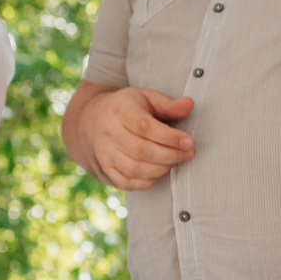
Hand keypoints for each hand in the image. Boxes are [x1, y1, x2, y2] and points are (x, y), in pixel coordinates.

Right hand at [79, 88, 194, 190]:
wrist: (91, 120)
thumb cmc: (126, 108)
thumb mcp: (146, 97)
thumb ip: (168, 104)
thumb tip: (189, 105)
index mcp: (120, 111)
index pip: (145, 128)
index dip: (170, 138)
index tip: (188, 142)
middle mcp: (109, 133)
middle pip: (141, 151)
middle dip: (170, 156)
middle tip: (188, 154)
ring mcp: (105, 153)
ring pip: (134, 169)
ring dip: (161, 169)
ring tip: (175, 161)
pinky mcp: (105, 169)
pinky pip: (127, 182)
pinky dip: (146, 181)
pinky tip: (159, 172)